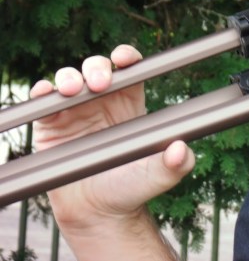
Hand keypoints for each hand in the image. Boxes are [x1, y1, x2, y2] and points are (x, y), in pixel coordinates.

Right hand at [30, 45, 194, 244]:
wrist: (100, 214)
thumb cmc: (132, 188)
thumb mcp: (159, 176)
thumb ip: (176, 163)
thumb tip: (182, 149)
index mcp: (130, 103)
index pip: (130, 70)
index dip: (126, 58)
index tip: (123, 59)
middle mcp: (102, 102)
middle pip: (97, 68)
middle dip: (96, 67)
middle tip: (99, 84)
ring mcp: (75, 112)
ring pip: (69, 80)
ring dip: (68, 77)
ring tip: (71, 90)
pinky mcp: (50, 127)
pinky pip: (42, 103)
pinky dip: (41, 94)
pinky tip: (45, 94)